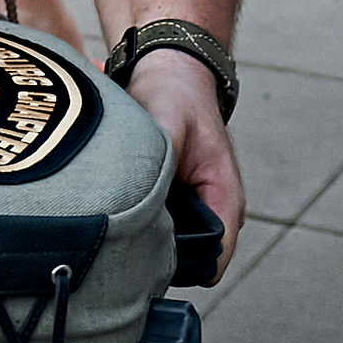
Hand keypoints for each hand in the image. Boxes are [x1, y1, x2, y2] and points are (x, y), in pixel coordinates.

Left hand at [131, 44, 245, 265]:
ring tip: (116, 228)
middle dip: (157, 259)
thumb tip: (144, 206)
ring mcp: (200, 212)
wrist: (171, 76)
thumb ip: (163, 164)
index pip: (214, 261)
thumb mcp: (167, 123)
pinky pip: (161, 235)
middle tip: (119, 245)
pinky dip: (142, 230)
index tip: (141, 258)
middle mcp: (218, 211)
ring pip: (175, 252)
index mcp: (226, 196)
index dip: (180, 266)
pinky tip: (119, 216)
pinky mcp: (180, 208)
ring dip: (148, 244)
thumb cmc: (173, 96)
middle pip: (192, 265)